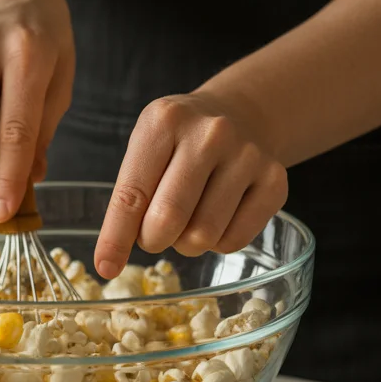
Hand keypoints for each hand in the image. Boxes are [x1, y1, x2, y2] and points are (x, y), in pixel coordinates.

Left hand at [94, 89, 287, 278]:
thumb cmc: (181, 141)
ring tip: (188, 218)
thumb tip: (108, 263)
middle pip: (168, 219)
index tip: (105, 267)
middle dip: (152, 239)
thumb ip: (128, 199)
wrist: (239, 114)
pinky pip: (234, 241)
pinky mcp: (275, 181)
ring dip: (186, 242)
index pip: (132, 194)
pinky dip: (217, 242)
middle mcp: (211, 134)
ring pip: (203, 236)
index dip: (116, 237)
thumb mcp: (146, 148)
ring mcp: (248, 156)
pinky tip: (216, 216)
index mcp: (165, 121)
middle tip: (154, 231)